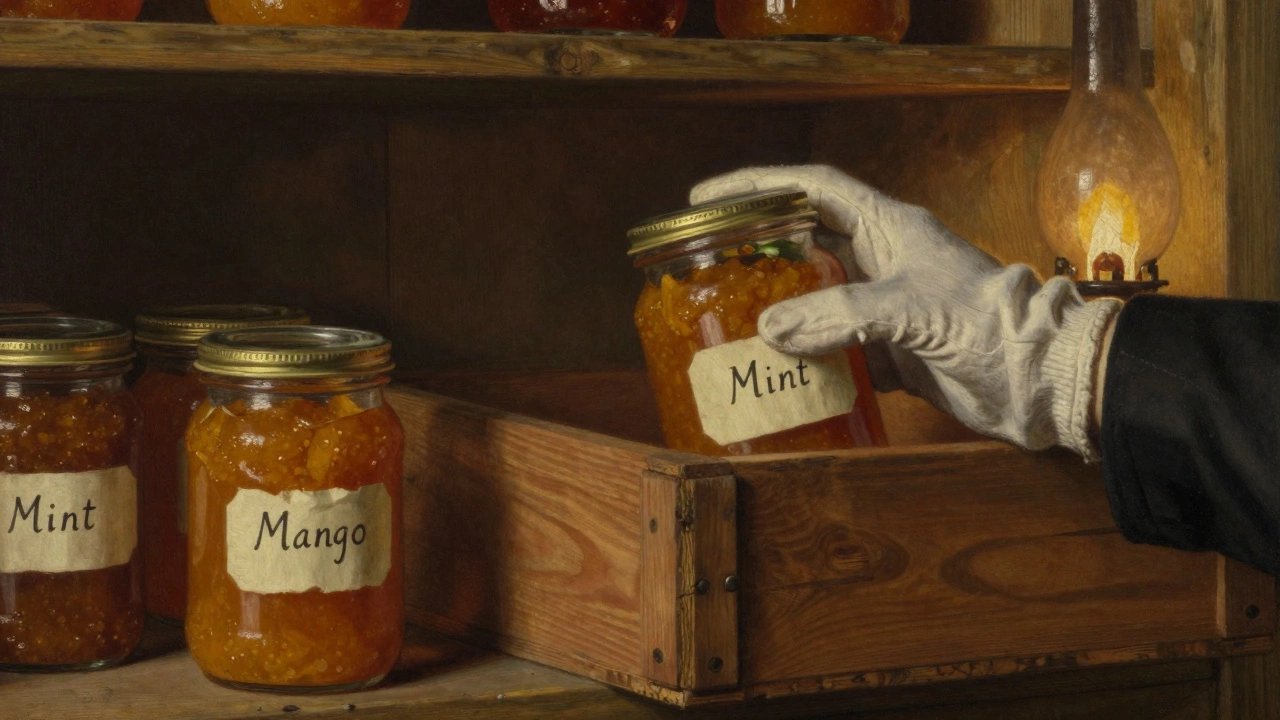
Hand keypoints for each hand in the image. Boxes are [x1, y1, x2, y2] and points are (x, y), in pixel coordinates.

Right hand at [691, 165, 1120, 458]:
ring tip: (730, 320)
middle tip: (709, 260)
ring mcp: (887, 308)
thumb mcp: (910, 309)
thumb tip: (770, 329)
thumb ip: (839, 314)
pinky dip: (806, 361)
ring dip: (778, 311)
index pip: (813, 189)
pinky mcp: (893, 353)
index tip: (709, 194)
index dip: (760, 185)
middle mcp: (884, 261)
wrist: (1040, 380)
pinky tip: (779, 373)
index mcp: (889, 227)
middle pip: (806, 241)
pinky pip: (836, 351)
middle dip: (759, 247)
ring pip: (816, 300)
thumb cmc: (990, 326)